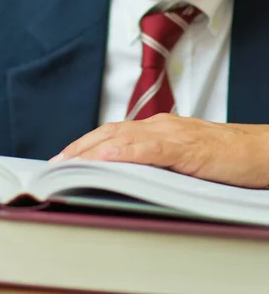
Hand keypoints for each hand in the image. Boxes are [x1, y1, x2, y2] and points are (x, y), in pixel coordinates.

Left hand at [49, 113, 268, 187]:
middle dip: (78, 148)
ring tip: (68, 163)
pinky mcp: (187, 146)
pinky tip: (106, 157)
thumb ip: (152, 163)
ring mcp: (172, 133)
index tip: (63, 161)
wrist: (262, 151)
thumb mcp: (179, 161)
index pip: (111, 134)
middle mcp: (159, 126)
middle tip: (55, 166)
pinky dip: (125, 151)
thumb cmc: (224, 158)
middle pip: (108, 132)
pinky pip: (150, 147)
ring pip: (123, 136)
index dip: (84, 146)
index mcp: (156, 130)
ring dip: (92, 149)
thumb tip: (121, 178)